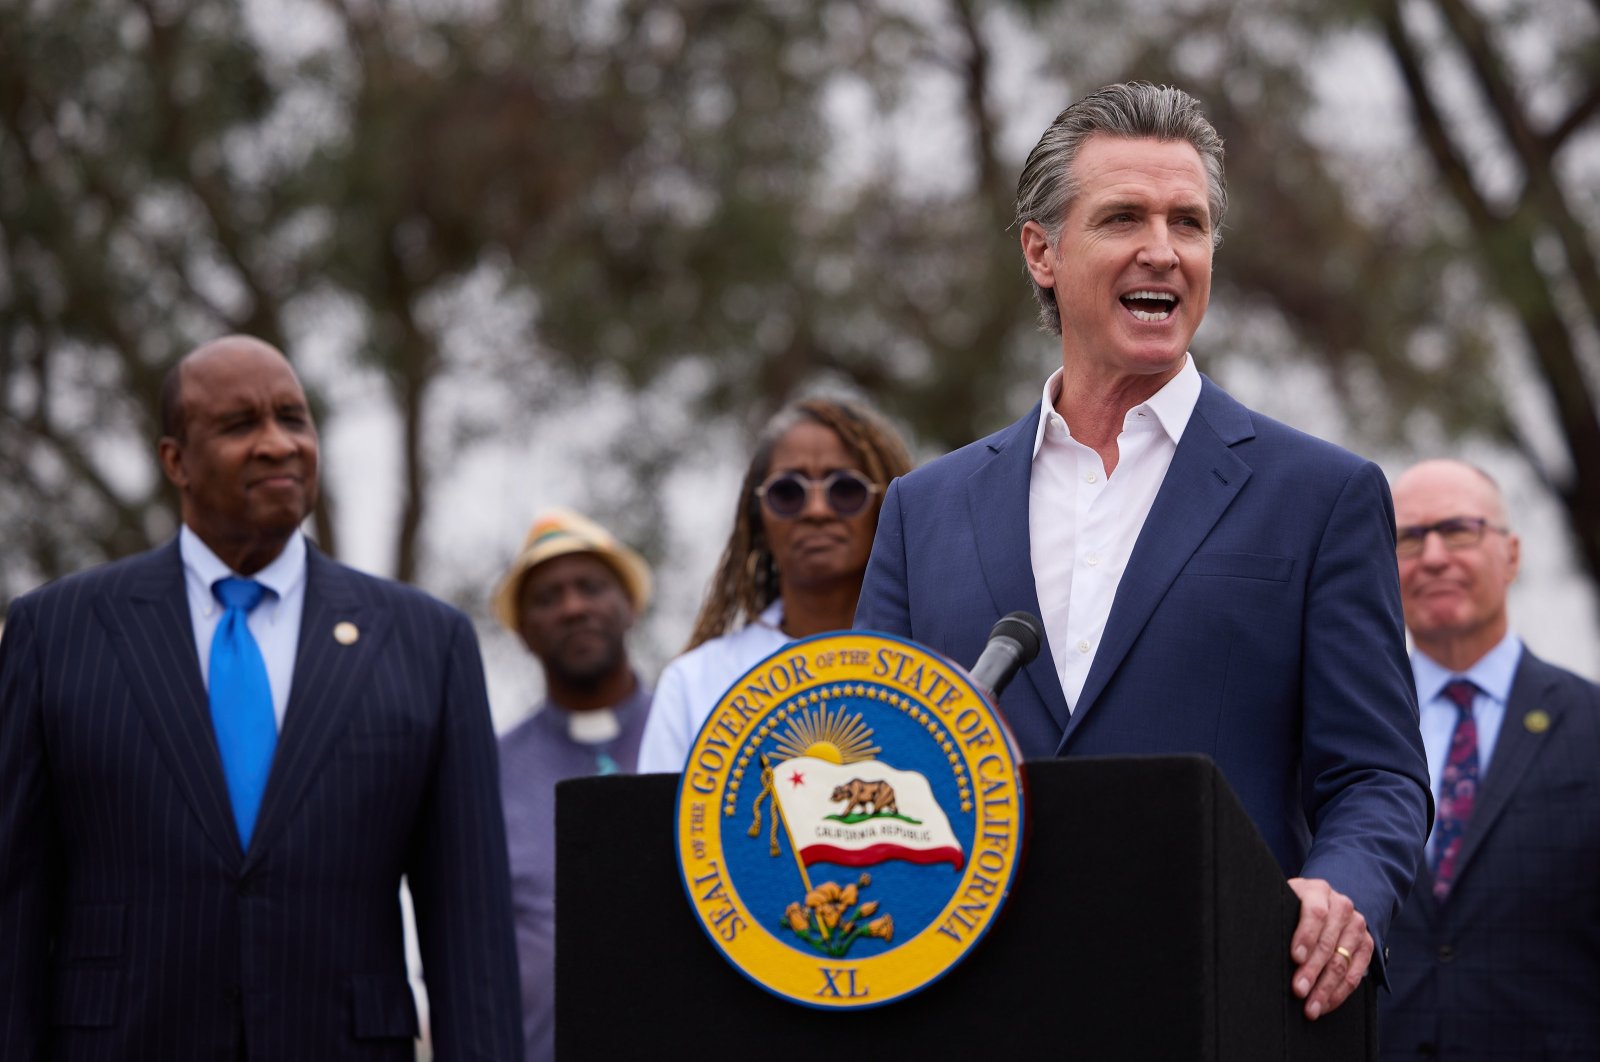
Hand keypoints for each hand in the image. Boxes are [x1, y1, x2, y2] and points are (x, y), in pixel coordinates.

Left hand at [1287, 877, 1370, 1019]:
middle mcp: (1341, 906)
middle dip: (1312, 971)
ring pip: (1342, 961)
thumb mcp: (1283, 902)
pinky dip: (1339, 992)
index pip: (1315, 913)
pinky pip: (1356, 973)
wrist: (1322, 902)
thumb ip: (1276, 914)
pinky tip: (1325, 1004)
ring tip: (1311, 1007)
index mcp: (1318, 891)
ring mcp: (1357, 925)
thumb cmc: (1293, 906)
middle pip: (1328, 943)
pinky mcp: (1366, 944)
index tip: (1295, 957)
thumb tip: (1255, 936)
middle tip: (1298, 990)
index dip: (1305, 936)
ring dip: (1325, 988)